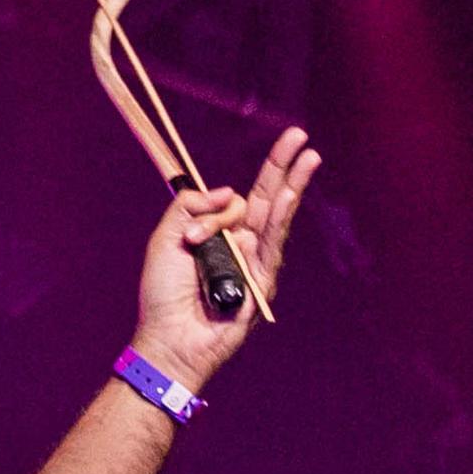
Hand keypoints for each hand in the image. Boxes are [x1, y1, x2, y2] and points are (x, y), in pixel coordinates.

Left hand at [134, 127, 321, 387]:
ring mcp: (254, 262)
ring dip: (291, 184)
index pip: (241, 197)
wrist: (169, 336)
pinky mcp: (262, 281)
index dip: (252, 174)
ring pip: (274, 217)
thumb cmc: (163, 293)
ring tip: (309, 157)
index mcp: (218, 233)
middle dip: (284, 167)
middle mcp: (241, 244)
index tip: (271, 147)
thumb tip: (231, 191)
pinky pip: (270, 244)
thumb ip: (191, 207)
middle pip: (268, 199)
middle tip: (301, 137)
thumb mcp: (167, 237)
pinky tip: (287, 195)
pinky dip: (276, 218)